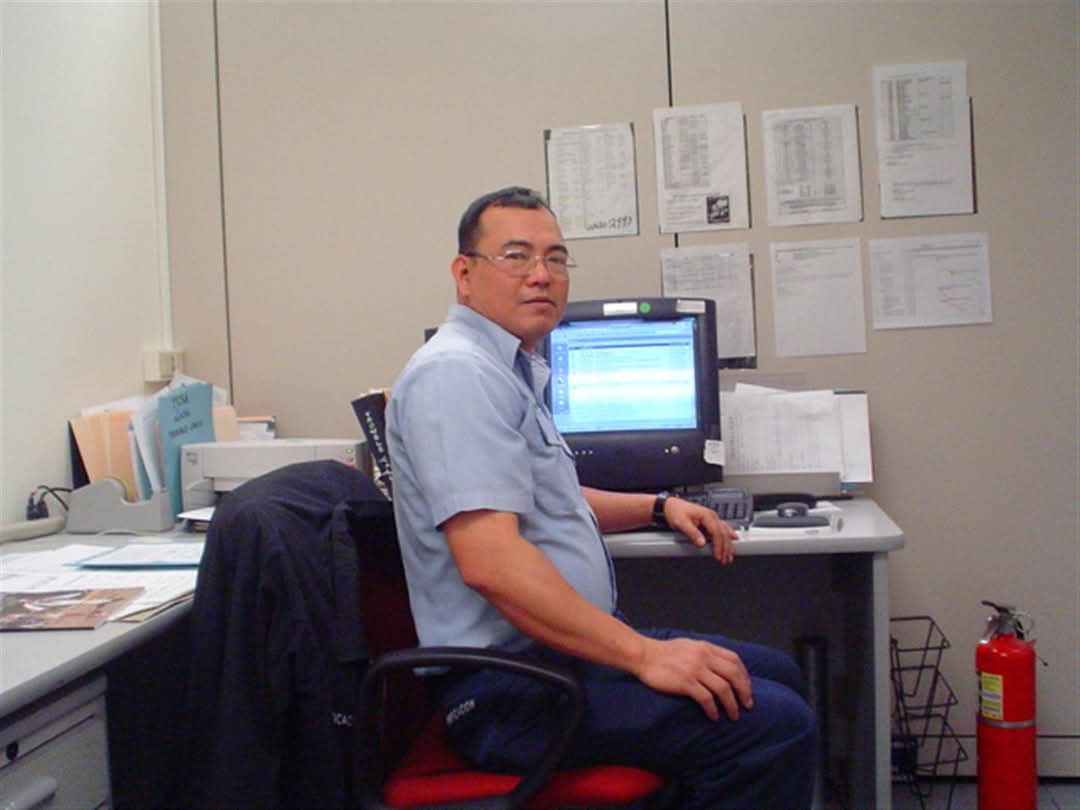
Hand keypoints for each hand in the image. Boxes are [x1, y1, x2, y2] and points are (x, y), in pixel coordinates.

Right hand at [635, 636, 752, 720]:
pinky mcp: (685, 682)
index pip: (734, 660)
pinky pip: (706, 698)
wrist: (644, 655)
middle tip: (747, 705)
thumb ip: (705, 653)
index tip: (747, 688)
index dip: (745, 676)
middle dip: (744, 692)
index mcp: (706, 647)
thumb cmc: (664, 652)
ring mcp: (695, 669)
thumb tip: (720, 666)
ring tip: (733, 716)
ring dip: (732, 705)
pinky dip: (713, 709)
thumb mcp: (689, 646)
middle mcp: (704, 657)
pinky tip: (713, 716)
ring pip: (723, 689)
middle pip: (734, 675)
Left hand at [664, 497, 737, 563]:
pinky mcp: (710, 521)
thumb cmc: (675, 512)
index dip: (718, 545)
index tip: (718, 556)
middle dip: (725, 548)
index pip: (716, 532)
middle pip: (723, 533)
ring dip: (728, 544)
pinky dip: (728, 535)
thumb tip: (701, 543)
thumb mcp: (681, 523)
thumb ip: (692, 533)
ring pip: (725, 531)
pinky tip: (734, 538)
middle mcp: (711, 516)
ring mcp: (712, 518)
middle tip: (725, 560)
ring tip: (730, 555)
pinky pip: (722, 528)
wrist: (670, 506)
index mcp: (706, 515)